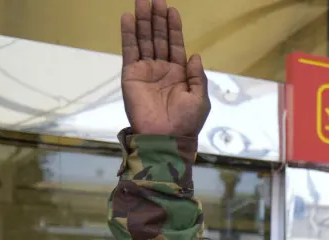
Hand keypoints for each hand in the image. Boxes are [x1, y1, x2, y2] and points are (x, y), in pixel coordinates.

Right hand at [120, 0, 210, 135]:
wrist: (166, 138)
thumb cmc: (186, 122)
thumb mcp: (199, 98)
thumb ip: (197, 76)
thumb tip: (195, 55)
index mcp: (180, 74)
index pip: (175, 45)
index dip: (174, 28)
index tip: (172, 10)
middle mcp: (162, 69)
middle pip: (158, 38)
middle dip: (157, 18)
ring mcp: (146, 70)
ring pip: (144, 40)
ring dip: (143, 21)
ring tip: (142, 1)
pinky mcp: (131, 74)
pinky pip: (130, 50)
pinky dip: (129, 34)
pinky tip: (129, 18)